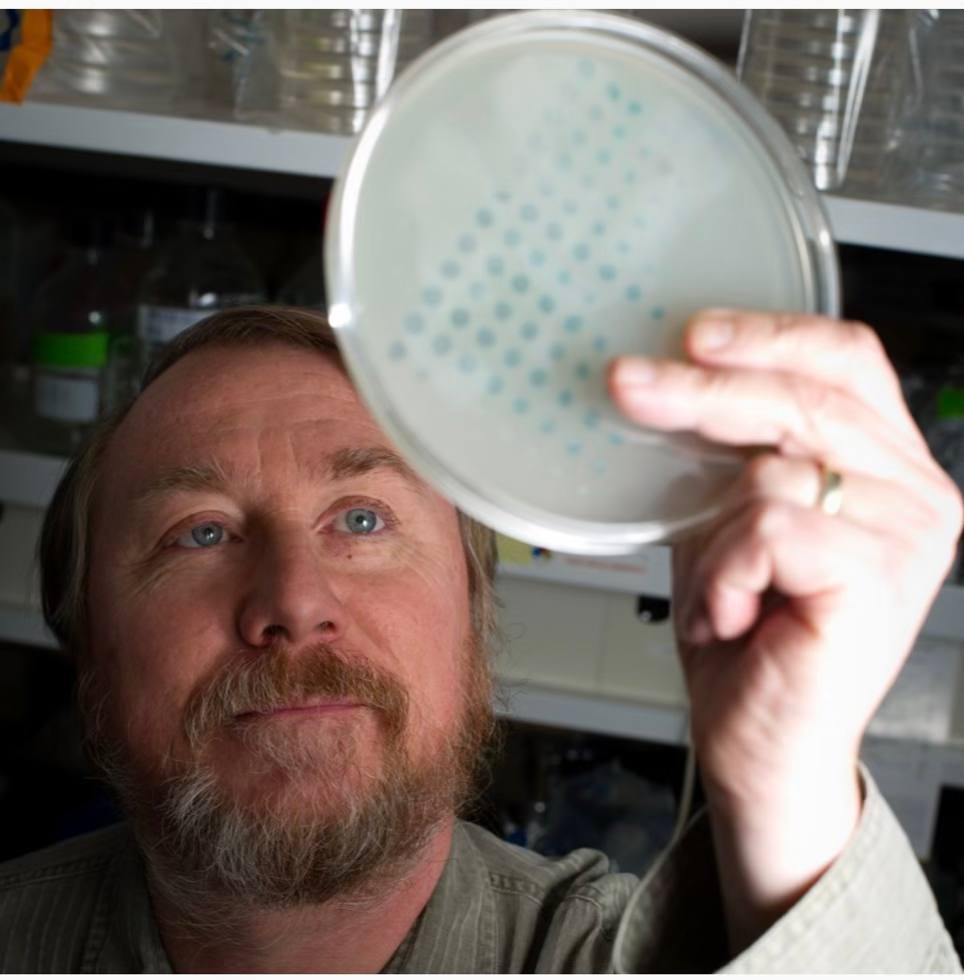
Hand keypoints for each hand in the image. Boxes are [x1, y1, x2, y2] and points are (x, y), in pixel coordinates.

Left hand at [608, 309, 962, 950]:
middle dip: (702, 390)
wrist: (764, 746)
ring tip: (718, 596)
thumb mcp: (728, 521)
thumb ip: (726, 455)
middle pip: (805, 398)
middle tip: (627, 384)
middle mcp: (914, 492)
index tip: (693, 332)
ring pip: (772, 471)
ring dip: (712, 537)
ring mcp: (907, 535)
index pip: (845, 362)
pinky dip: (725, 571)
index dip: (770, 334)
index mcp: (886, 465)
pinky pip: (766, 528)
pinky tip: (735, 616)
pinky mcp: (878, 578)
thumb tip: (663, 380)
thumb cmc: (747, 634)